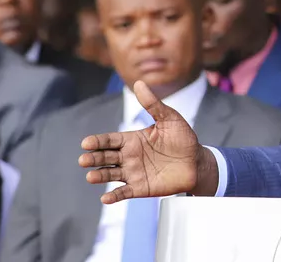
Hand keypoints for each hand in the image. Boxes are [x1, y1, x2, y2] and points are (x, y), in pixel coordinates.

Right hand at [78, 80, 218, 203]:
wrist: (197, 162)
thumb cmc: (183, 139)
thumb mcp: (170, 118)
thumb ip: (153, 104)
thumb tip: (139, 83)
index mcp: (132, 140)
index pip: (110, 140)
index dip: (98, 141)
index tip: (86, 143)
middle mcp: (129, 156)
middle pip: (106, 157)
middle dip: (94, 158)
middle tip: (83, 160)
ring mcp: (133, 173)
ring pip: (111, 175)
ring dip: (100, 176)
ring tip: (91, 177)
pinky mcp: (141, 188)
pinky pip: (124, 192)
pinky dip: (114, 196)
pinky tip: (106, 198)